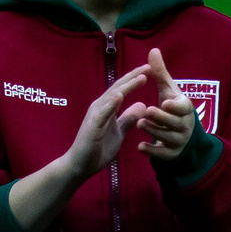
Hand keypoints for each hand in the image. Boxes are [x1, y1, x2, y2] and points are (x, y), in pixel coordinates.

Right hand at [62, 63, 151, 181]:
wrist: (81, 164)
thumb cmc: (98, 148)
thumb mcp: (119, 132)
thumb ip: (128, 118)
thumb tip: (141, 104)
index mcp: (107, 107)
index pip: (123, 89)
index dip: (135, 79)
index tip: (150, 70)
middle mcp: (100, 106)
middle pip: (119, 87)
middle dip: (134, 76)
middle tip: (149, 67)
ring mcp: (95, 114)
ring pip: (113, 96)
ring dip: (126, 86)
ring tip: (141, 77)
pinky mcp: (92, 124)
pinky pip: (103, 112)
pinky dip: (111, 103)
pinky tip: (120, 96)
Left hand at [136, 46, 199, 160]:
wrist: (182, 134)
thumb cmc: (172, 107)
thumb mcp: (167, 90)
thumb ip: (160, 72)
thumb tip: (153, 49)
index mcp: (185, 108)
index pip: (184, 107)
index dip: (176, 106)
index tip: (165, 102)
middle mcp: (185, 125)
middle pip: (174, 123)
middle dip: (161, 118)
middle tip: (147, 111)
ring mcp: (179, 141)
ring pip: (167, 138)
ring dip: (153, 131)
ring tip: (139, 123)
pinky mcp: (172, 154)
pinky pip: (163, 154)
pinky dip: (152, 151)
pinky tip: (140, 146)